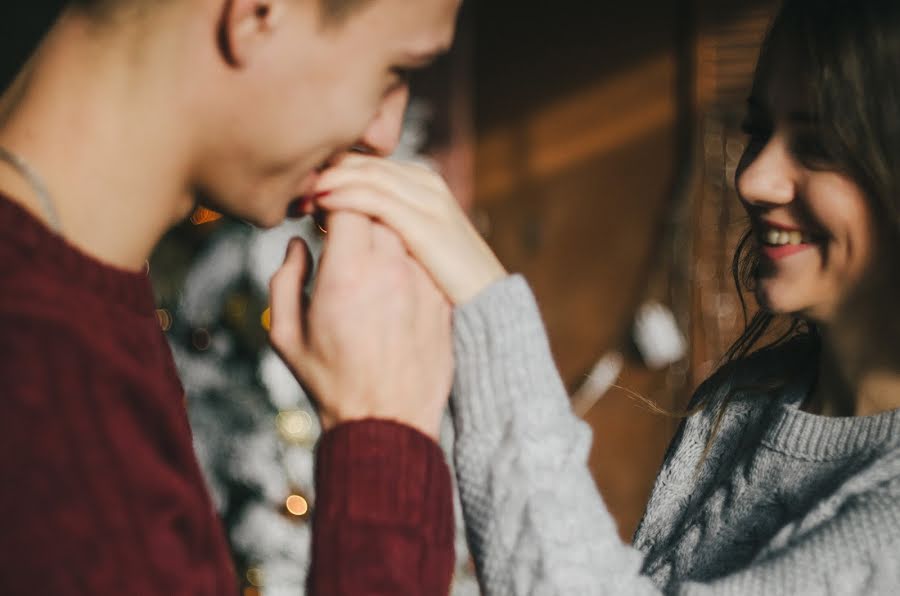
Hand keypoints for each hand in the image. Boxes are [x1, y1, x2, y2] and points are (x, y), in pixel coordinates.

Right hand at [268, 211, 452, 440]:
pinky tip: (391, 276)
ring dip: (385, 231)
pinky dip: (407, 256)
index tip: (321, 213)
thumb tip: (297, 245)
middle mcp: (391, 269)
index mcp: (348, 273)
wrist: (388, 424)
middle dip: (359, 209)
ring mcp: (423, 282)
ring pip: (406, 230)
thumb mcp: (286, 336)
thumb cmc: (331, 382)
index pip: (348, 201)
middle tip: (342, 227)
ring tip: (367, 253)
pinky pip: (424, 258)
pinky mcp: (442, 298)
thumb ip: (285, 280)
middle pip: (380, 208)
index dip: (333, 198)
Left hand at [310, 154, 506, 304]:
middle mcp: (425, 184)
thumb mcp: (409, 244)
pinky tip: (323, 202)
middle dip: (327, 170)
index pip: (366, 163)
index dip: (331, 169)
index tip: (299, 186)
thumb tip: (330, 223)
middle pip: (364, 163)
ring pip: (368, 176)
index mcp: (420, 184)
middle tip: (293, 184)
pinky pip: (378, 201)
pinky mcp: (427, 225)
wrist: (487, 308)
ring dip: (331, 180)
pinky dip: (347, 197)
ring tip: (302, 191)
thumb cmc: (443, 282)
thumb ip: (379, 226)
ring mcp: (429, 201)